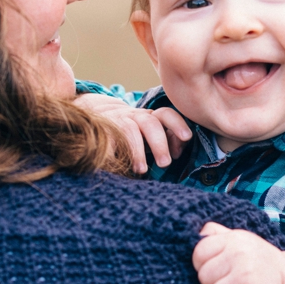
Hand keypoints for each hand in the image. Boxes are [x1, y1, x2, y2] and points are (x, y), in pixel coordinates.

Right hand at [75, 93, 190, 173]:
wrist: (97, 113)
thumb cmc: (133, 132)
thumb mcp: (150, 135)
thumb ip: (167, 141)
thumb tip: (178, 152)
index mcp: (151, 117)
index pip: (166, 114)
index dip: (178, 124)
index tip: (187, 137)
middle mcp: (135, 116)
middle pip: (151, 124)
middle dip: (159, 144)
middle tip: (165, 164)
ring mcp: (118, 121)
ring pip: (130, 131)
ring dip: (137, 151)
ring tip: (141, 170)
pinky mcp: (102, 128)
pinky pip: (107, 137)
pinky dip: (111, 149)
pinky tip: (114, 162)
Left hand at [192, 222, 284, 283]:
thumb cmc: (254, 259)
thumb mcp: (237, 239)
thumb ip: (215, 233)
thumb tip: (193, 232)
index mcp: (232, 239)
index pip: (199, 254)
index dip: (202, 265)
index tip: (216, 268)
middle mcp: (240, 255)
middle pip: (204, 278)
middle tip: (228, 281)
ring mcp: (247, 276)